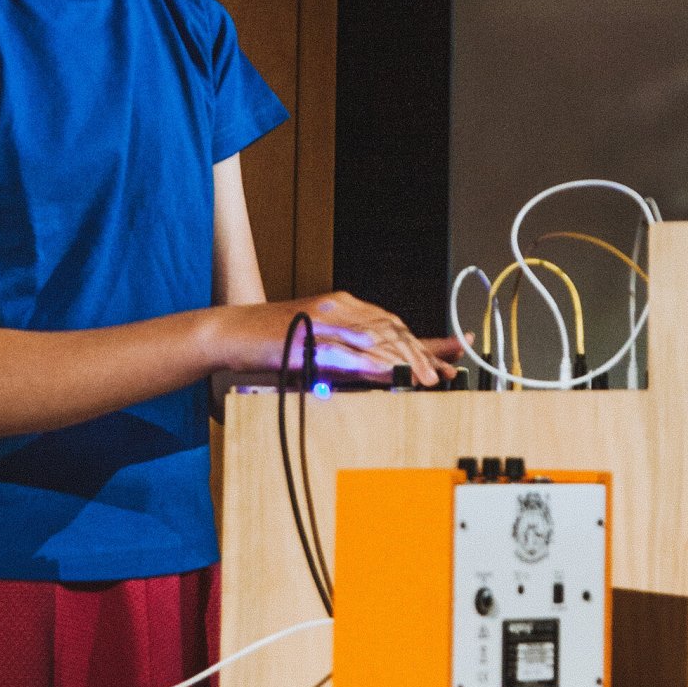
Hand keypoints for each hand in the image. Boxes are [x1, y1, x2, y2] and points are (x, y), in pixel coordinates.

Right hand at [215, 292, 459, 386]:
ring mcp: (325, 320)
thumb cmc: (273, 341)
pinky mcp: (309, 336)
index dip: (428, 339)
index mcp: (346, 307)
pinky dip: (371, 363)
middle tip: (443, 374)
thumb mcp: (320, 345)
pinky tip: (389, 374)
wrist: (231, 332)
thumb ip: (353, 355)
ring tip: (426, 379)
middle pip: (392, 329)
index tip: (456, 350)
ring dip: (404, 360)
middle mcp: (341, 308)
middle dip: (422, 353)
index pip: (395, 323)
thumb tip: (385, 373)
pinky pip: (347, 350)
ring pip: (376, 338)